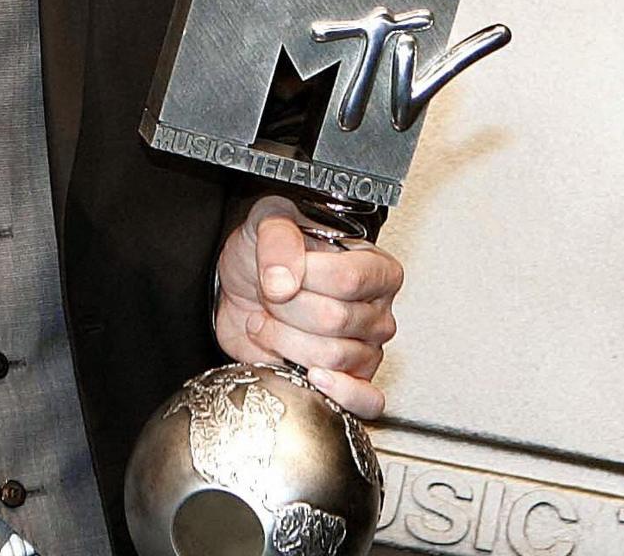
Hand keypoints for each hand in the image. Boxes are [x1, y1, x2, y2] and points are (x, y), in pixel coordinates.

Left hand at [213, 194, 402, 416]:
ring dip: (284, 340)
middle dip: (286, 310)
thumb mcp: (268, 222)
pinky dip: (339, 393)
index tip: (279, 272)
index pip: (347, 280)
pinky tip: (310, 375)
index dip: (303, 277)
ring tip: (272, 322)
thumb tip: (283, 281)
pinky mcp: (351, 382)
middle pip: (334, 320)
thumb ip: (278, 239)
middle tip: (269, 298)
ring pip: (330, 357)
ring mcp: (367, 350)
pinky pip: (366, 401)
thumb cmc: (268, 255)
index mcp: (375, 267)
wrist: (246, 289)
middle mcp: (377, 310)